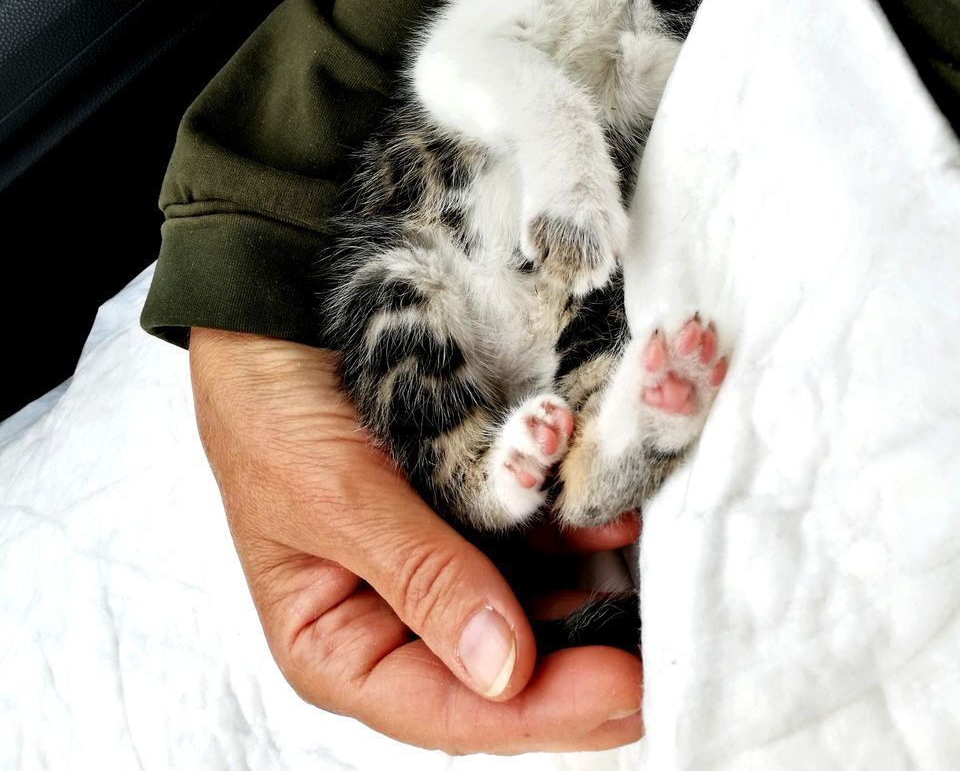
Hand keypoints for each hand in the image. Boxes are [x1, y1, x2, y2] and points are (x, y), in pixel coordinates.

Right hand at [189, 327, 643, 753]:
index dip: (538, 713)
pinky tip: (612, 522)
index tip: (620, 690)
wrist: (272, 316)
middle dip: (578, 665)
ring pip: (527, 606)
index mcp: (338, 646)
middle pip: (498, 671)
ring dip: (589, 598)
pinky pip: (529, 537)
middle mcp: (393, 617)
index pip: (446, 709)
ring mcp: (436, 560)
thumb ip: (422, 578)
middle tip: (660, 660)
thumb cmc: (270, 413)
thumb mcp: (336, 499)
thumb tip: (504, 671)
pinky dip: (572, 534)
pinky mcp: (464, 508)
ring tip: (653, 587)